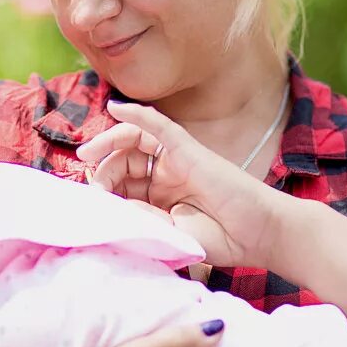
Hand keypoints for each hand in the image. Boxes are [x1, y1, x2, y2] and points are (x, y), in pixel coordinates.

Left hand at [75, 100, 287, 267]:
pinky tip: (117, 106)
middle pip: (122, 160)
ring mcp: (177, 160)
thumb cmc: (221, 240)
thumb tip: (107, 202)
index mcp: (158, 198)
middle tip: (90, 183)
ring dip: (108, 140)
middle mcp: (165, 175)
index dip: (102, 187)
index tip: (91, 201)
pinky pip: (160, 126)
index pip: (121, 183)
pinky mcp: (189, 149)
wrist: (258, 235)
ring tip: (87, 153)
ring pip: (135, 140)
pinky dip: (138, 113)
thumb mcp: (170, 234)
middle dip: (101, 168)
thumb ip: (141, 218)